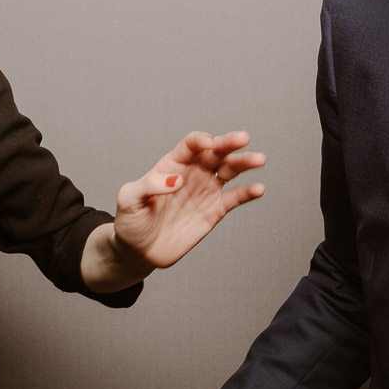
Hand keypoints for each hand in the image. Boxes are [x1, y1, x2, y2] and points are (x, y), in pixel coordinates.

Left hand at [113, 130, 264, 268]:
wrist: (139, 250)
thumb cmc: (131, 220)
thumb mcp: (129, 199)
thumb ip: (148, 185)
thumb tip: (176, 180)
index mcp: (172, 164)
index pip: (190, 145)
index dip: (199, 141)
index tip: (207, 143)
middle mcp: (193, 173)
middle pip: (215, 152)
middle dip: (228, 143)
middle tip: (243, 138)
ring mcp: (206, 191)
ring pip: (229, 170)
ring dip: (244, 163)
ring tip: (259, 159)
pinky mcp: (214, 211)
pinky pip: (234, 198)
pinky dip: (247, 193)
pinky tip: (258, 189)